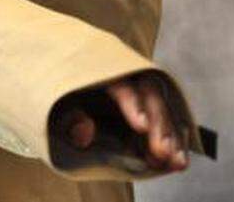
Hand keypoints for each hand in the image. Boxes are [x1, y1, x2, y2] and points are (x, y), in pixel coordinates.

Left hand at [54, 72, 189, 171]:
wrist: (61, 93)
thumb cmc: (59, 99)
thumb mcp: (56, 107)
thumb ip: (68, 119)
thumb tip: (83, 133)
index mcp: (99, 71)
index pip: (120, 83)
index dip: (132, 104)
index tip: (142, 127)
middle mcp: (125, 76)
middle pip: (149, 94)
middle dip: (159, 123)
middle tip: (163, 151)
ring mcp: (138, 91)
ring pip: (163, 108)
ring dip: (172, 136)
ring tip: (177, 162)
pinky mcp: (148, 109)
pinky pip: (166, 121)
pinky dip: (175, 141)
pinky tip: (178, 160)